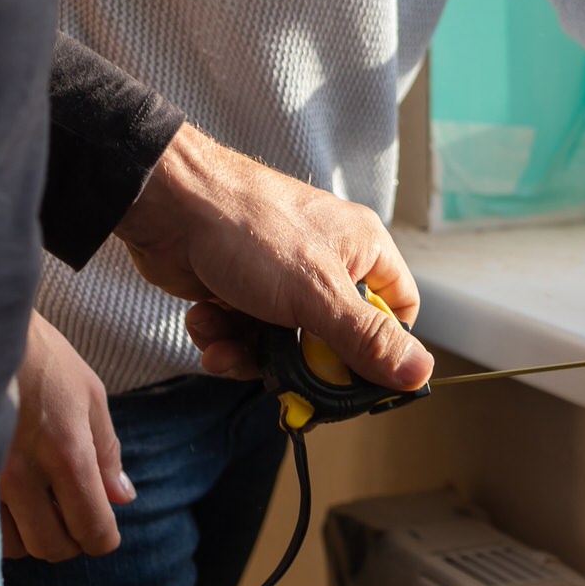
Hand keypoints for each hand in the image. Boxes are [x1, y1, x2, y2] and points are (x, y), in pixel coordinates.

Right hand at [0, 313, 134, 560]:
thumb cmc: (41, 358)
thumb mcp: (89, 395)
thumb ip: (107, 452)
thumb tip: (122, 497)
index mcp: (67, 453)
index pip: (91, 529)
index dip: (102, 537)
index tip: (102, 529)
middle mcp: (23, 474)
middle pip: (52, 547)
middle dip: (70, 539)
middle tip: (71, 515)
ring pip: (14, 546)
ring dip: (33, 535)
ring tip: (39, 505)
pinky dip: (1, 526)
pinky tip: (10, 502)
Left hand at [113, 123, 432, 388]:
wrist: (164, 204)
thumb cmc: (248, 229)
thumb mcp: (318, 295)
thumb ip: (368, 339)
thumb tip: (420, 372)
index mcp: (362, 250)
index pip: (396, 312)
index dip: (382, 351)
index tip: (357, 381)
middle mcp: (326, 263)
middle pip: (335, 340)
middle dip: (301, 364)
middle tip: (282, 379)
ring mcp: (280, 278)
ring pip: (284, 344)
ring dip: (250, 354)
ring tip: (225, 344)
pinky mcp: (239, 288)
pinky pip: (245, 334)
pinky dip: (223, 338)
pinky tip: (206, 323)